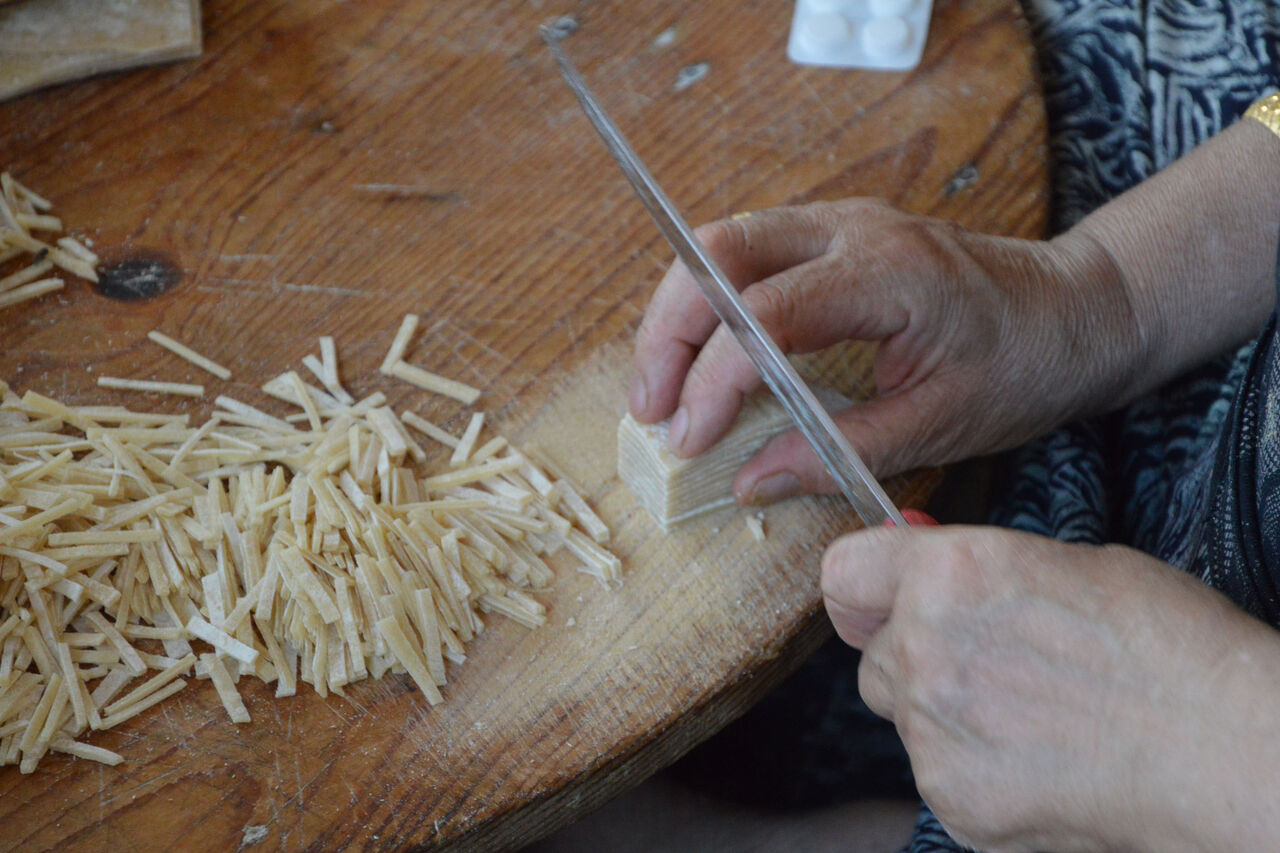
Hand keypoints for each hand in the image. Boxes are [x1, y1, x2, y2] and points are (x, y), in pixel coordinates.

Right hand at [628, 199, 1140, 503]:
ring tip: (660, 385)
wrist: (1077, 309)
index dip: (713, 378)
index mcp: (890, 275)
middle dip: (668, 332)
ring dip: (677, 312)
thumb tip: (750, 482)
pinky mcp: (833, 232)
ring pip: (722, 243)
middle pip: (720, 254)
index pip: (766, 313)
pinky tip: (701, 353)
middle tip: (650, 408)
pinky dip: (708, 300)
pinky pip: (746, 251)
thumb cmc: (1026, 366)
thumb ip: (839, 452)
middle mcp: (854, 229)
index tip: (688, 437)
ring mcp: (840, 220)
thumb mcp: (940, 426)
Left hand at [821, 525, 1279, 851]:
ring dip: (941, 710)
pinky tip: (1036, 757)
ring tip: (1026, 713)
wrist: (1224, 750)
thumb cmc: (1167, 645)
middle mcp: (922, 647)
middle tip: (984, 661)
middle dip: (910, 654)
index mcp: (947, 574)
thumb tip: (925, 561)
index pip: (842, 573)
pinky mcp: (950, 797)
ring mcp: (931, 730)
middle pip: (871, 654)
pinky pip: (936, 770)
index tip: (883, 597)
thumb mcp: (1066, 564)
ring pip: (902, 715)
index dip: (866, 586)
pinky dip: (971, 765)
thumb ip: (974, 568)